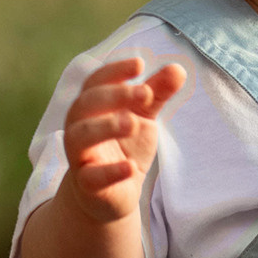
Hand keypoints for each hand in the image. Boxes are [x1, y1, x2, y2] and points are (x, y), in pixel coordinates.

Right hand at [61, 54, 187, 226]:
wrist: (113, 193)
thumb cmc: (125, 146)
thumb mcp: (143, 117)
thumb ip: (156, 94)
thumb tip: (178, 68)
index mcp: (92, 106)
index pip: (96, 82)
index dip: (115, 71)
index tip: (140, 64)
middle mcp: (79, 127)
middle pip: (85, 104)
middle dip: (114, 95)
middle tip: (145, 92)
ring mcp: (80, 156)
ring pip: (79, 137)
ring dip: (105, 127)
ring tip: (133, 123)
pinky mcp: (87, 185)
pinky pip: (90, 177)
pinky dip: (110, 171)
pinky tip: (131, 167)